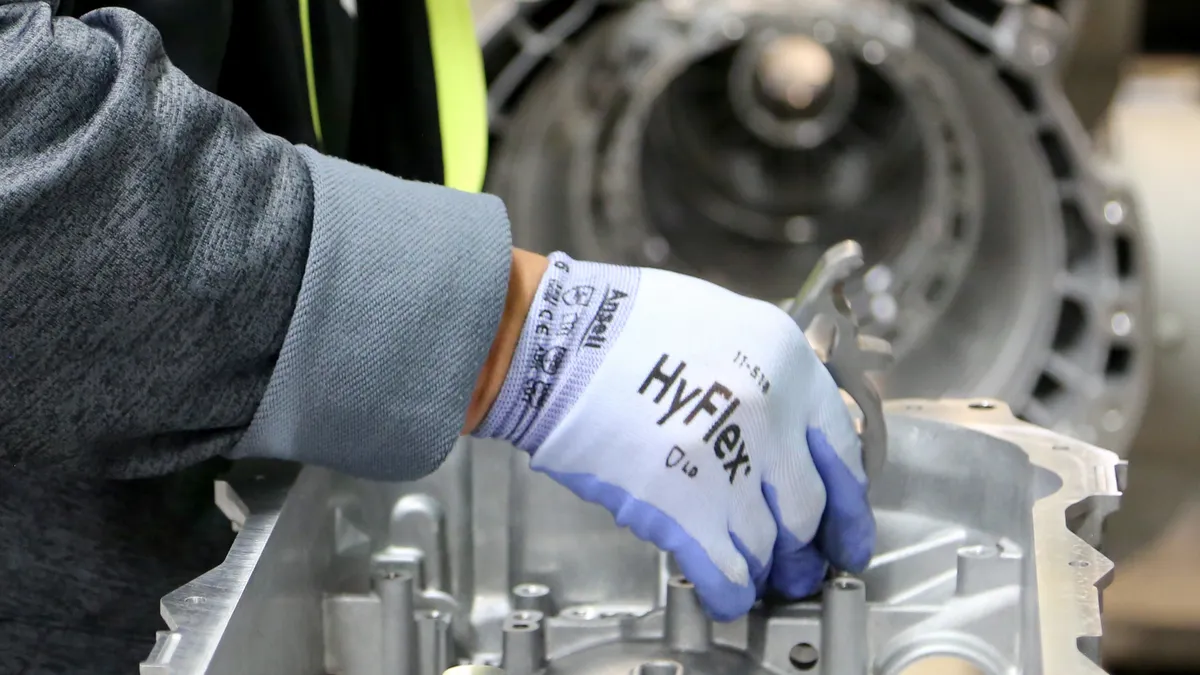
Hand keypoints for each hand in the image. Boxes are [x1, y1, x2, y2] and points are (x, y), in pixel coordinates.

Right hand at [473, 253, 874, 620]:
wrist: (557, 339)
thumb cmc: (625, 325)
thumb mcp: (726, 324)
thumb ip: (768, 377)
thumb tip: (786, 430)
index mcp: (788, 364)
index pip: (845, 451)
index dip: (847, 500)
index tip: (845, 526)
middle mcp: (771, 416)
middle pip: (809, 506)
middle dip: (807, 545)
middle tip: (803, 563)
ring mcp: (729, 463)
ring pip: (771, 542)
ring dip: (768, 567)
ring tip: (762, 575)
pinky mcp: (683, 506)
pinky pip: (726, 569)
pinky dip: (732, 589)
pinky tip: (730, 594)